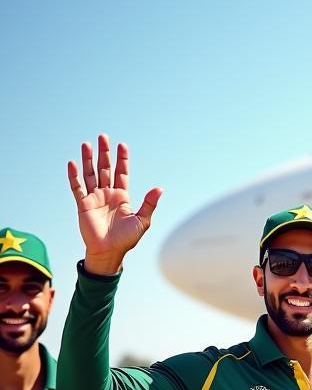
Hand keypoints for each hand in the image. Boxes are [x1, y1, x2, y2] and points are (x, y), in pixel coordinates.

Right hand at [68, 135, 161, 275]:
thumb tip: (160, 188)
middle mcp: (108, 194)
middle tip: (103, 137)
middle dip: (104, 153)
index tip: (122, 145)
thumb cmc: (127, 239)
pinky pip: (77, 188)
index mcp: (122, 197)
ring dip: (88, 159)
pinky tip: (73, 163)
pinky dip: (74, 176)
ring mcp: (94, 198)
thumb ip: (149, 203)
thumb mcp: (142, 220)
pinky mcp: (83, 205)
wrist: (110, 252)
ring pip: (90, 174)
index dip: (122, 160)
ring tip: (87, 144)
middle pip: (105, 169)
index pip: (122, 173)